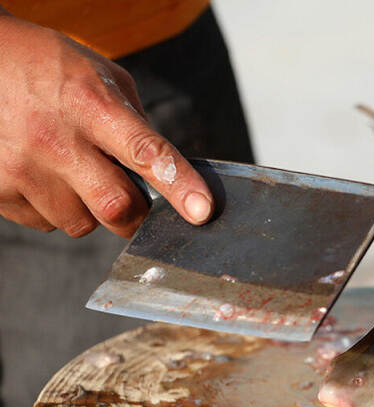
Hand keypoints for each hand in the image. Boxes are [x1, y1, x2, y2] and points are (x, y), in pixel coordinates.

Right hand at [0, 15, 212, 238]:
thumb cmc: (46, 66)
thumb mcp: (101, 76)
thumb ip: (135, 123)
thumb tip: (165, 172)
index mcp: (91, 104)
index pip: (146, 153)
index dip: (179, 185)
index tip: (202, 211)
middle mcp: (55, 139)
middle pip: (117, 207)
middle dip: (135, 214)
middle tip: (134, 202)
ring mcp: (22, 167)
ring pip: (81, 224)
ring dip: (90, 210)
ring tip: (73, 172)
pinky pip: (46, 223)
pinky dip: (55, 208)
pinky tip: (45, 174)